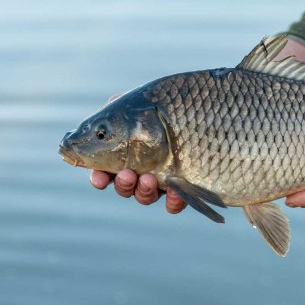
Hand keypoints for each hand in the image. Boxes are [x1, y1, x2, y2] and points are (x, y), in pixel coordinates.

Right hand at [89, 94, 186, 212]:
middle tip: (127, 175)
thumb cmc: (171, 104)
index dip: (99, 178)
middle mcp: (140, 169)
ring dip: (143, 191)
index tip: (99, 179)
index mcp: (125, 153)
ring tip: (148, 179)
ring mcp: (161, 180)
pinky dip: (173, 201)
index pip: (105, 171)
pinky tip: (175, 191)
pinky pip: (175, 203)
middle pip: (124, 187)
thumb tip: (111, 104)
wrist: (206, 110)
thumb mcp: (145, 101)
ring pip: (145, 196)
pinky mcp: (183, 188)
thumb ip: (123, 104)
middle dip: (122, 184)